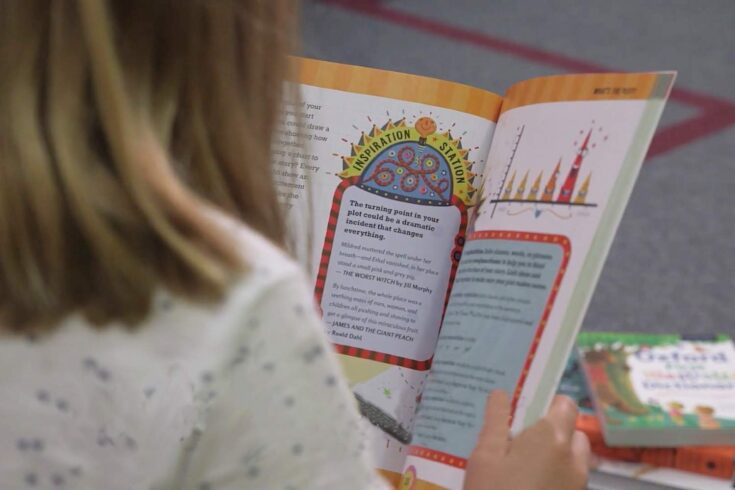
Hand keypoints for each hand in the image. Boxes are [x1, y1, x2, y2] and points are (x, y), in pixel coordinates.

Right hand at [464, 391, 589, 489]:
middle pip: (572, 432)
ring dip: (557, 457)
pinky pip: (571, 481)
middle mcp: (572, 457)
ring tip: (523, 468)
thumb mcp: (484, 456)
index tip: (524, 413)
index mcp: (551, 437)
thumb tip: (501, 393)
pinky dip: (557, 478)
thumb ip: (496, 421)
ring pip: (575, 459)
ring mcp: (578, 484)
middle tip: (520, 442)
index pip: (565, 404)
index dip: (547, 404)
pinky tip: (529, 486)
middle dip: (552, 432)